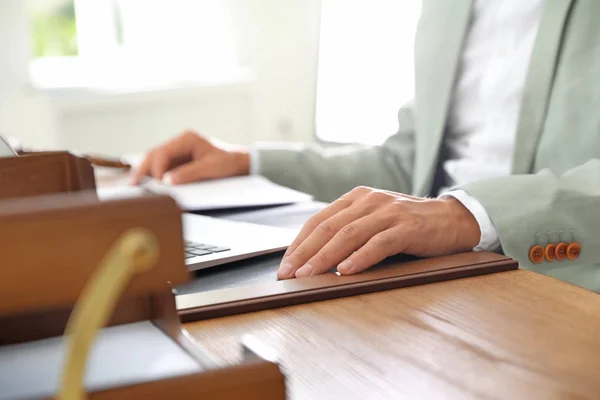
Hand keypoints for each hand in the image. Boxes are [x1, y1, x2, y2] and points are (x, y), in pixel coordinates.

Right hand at [130, 131, 249, 184]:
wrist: (241, 164)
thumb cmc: (229, 163)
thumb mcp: (211, 169)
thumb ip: (189, 174)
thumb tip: (167, 181)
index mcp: (187, 139)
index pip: (163, 152)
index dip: (157, 169)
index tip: (157, 184)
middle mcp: (179, 143)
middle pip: (154, 155)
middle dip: (143, 170)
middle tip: (133, 186)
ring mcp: (178, 152)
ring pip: (155, 162)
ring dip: (146, 174)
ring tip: (134, 187)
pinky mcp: (179, 162)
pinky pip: (162, 169)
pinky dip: (154, 177)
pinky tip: (146, 186)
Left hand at [277, 186, 479, 278]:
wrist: (450, 219)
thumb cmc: (406, 225)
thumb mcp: (372, 221)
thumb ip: (348, 231)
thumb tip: (313, 259)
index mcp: (356, 198)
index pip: (318, 221)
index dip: (298, 244)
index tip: (284, 266)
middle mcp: (369, 200)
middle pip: (328, 228)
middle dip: (305, 253)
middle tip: (289, 275)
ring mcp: (388, 212)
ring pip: (349, 235)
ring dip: (325, 257)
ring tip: (309, 275)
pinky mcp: (407, 227)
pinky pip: (378, 243)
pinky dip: (360, 258)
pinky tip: (346, 271)